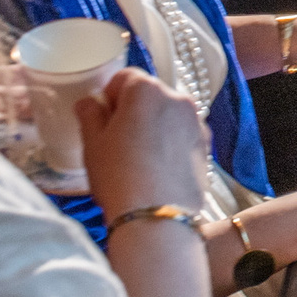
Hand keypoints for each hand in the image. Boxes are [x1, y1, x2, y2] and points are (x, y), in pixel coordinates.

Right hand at [77, 69, 209, 219]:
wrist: (158, 218)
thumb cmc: (119, 176)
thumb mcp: (93, 143)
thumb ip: (90, 114)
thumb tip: (89, 102)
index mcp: (147, 89)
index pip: (124, 78)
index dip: (109, 97)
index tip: (103, 119)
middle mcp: (178, 98)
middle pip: (150, 95)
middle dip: (134, 110)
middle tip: (118, 141)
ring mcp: (196, 122)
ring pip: (168, 115)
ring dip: (155, 126)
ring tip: (139, 158)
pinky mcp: (207, 146)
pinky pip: (183, 134)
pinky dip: (171, 143)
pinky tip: (158, 168)